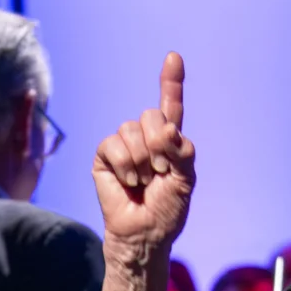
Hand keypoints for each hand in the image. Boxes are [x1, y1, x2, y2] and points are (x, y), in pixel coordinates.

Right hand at [90, 54, 195, 259]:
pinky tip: (128, 182)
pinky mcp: (104, 156)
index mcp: (169, 140)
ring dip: (142, 160)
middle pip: (152, 115)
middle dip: (159, 146)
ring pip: (131, 129)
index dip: (171, 82)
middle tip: (160, 174)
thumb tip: (166, 129)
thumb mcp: (186, 180)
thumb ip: (182, 151)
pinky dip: (124, 164)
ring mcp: (123, 145)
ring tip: (144, 182)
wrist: (145, 233)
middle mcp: (145, 137)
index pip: (171, 105)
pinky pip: (113, 144)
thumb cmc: (167, 210)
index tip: (173, 57)